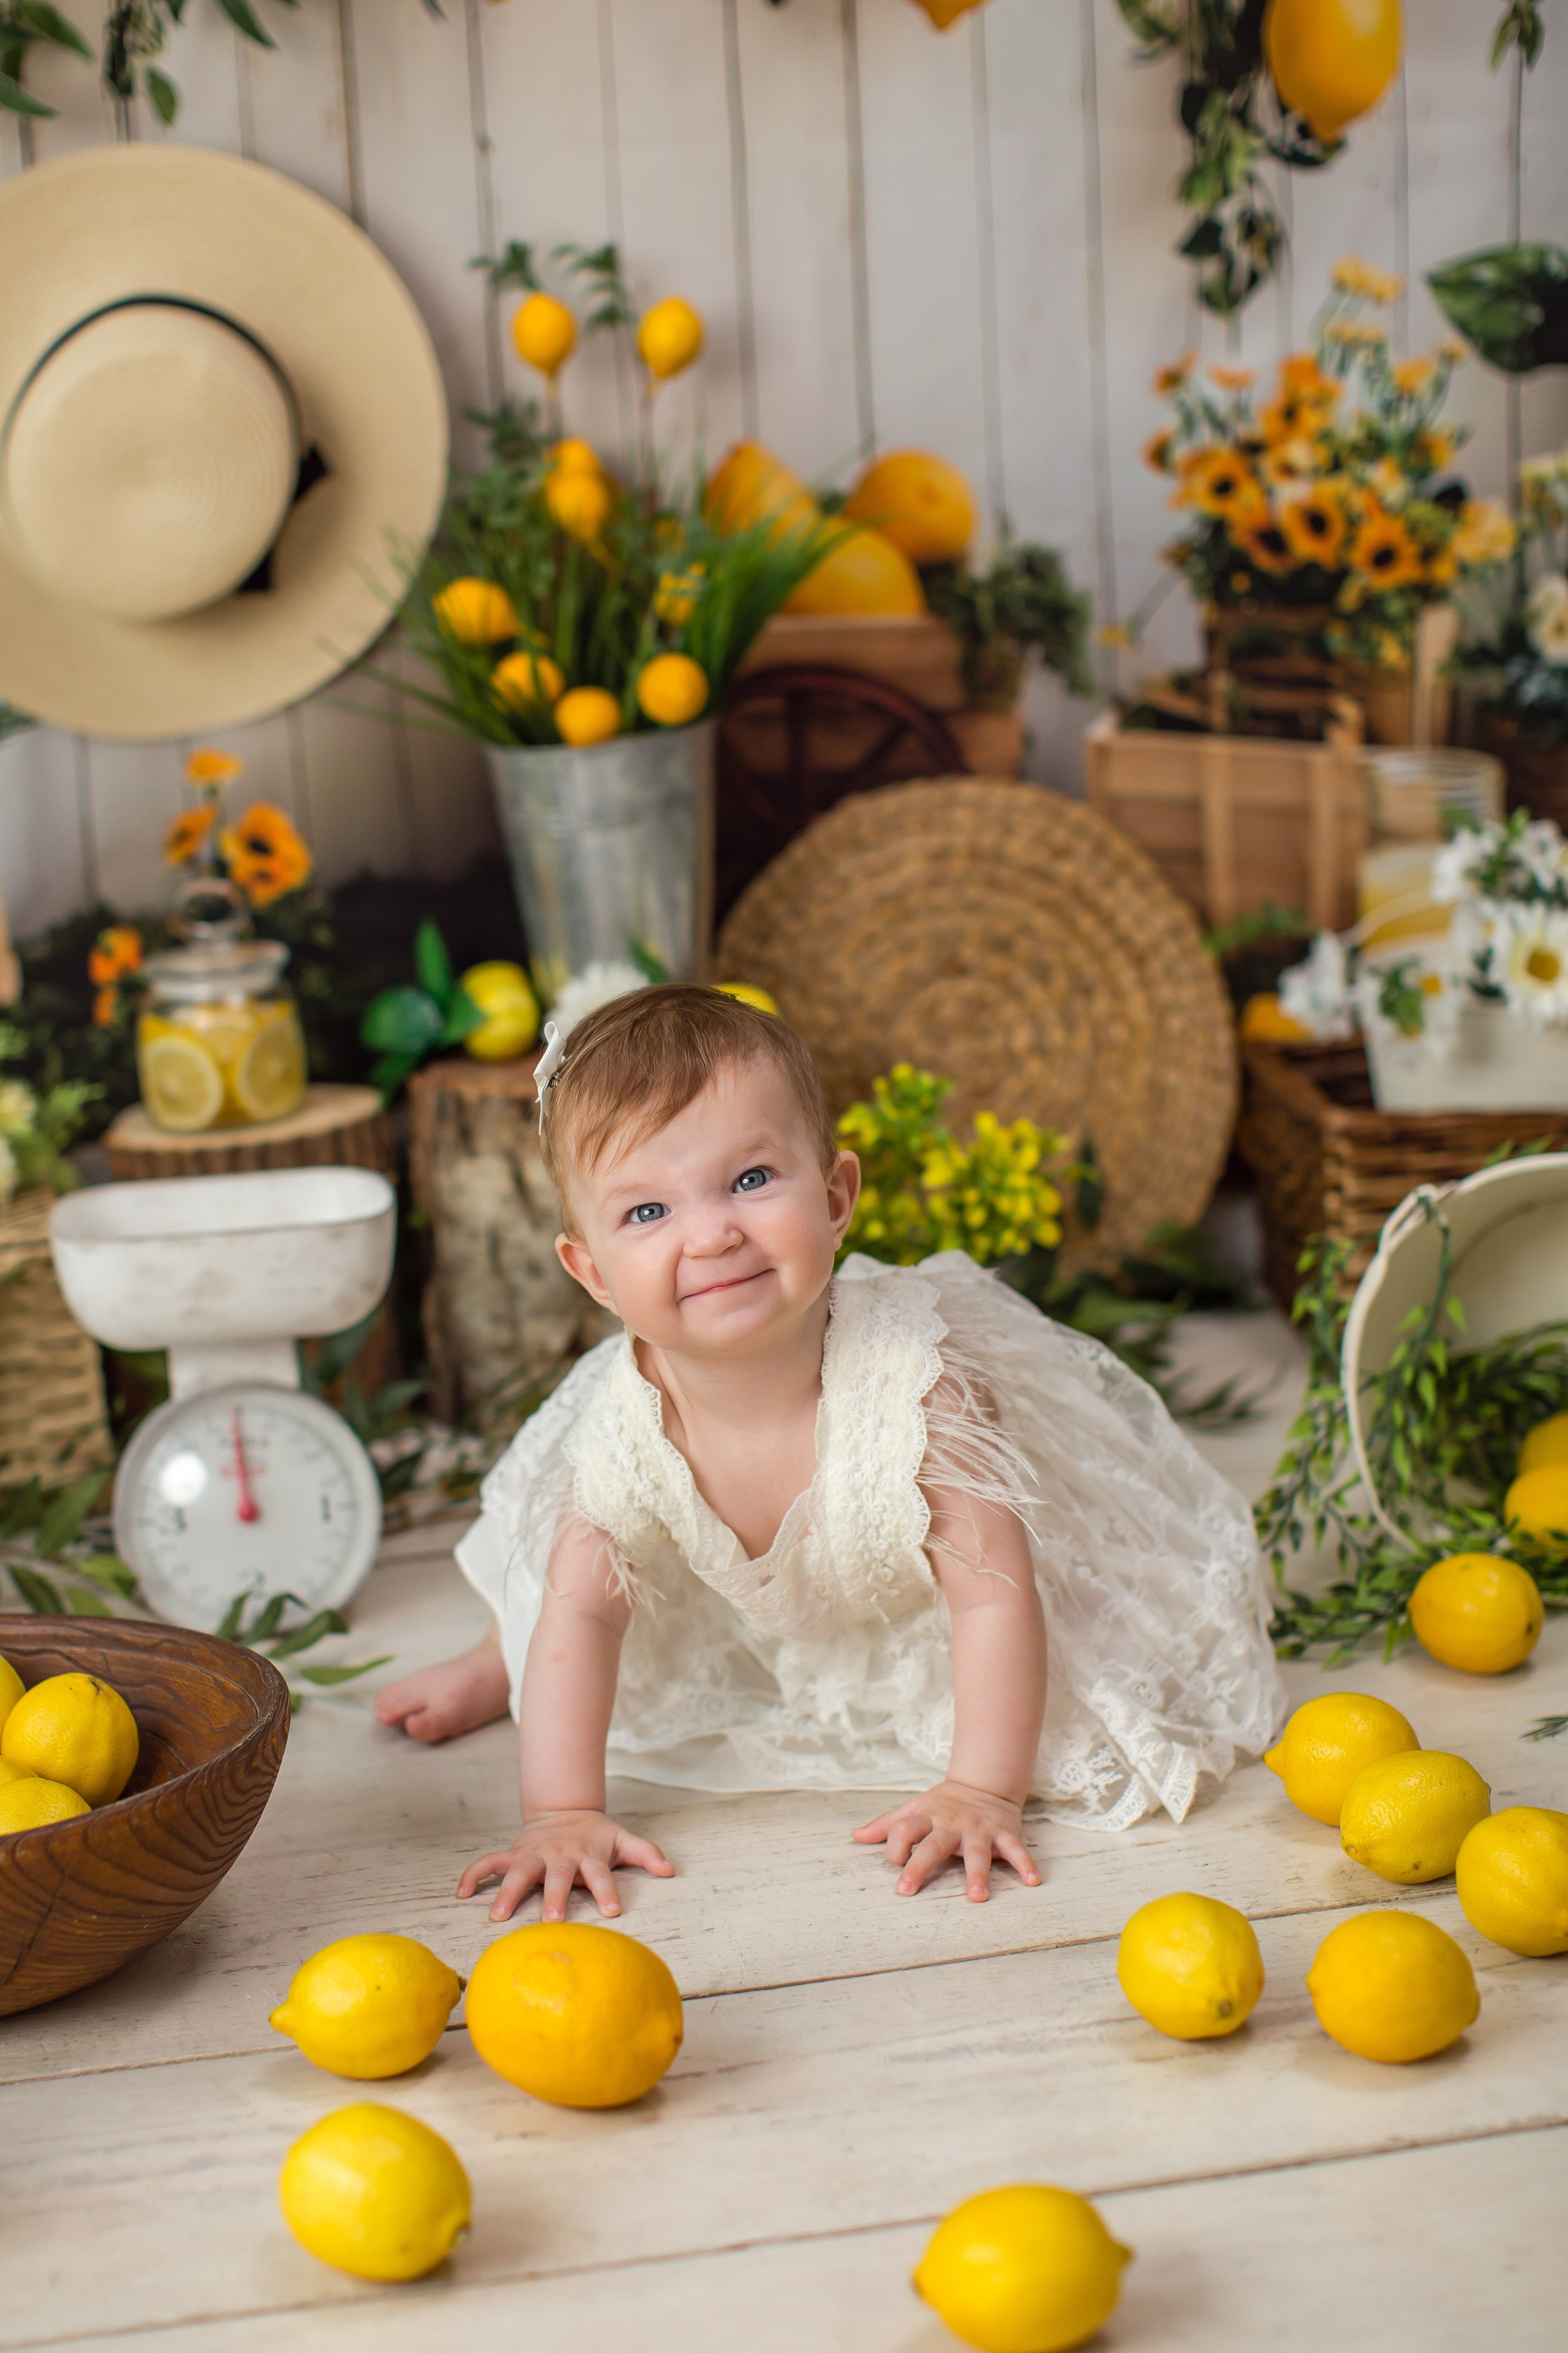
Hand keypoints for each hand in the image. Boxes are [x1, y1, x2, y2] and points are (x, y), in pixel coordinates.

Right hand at [457, 1808, 674, 1922]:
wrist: (564, 1810)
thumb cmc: (596, 1835)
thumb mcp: (623, 1839)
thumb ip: (646, 1853)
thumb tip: (671, 1870)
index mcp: (588, 1856)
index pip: (601, 1874)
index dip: (607, 1891)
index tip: (613, 1911)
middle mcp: (560, 1856)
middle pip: (558, 1877)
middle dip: (556, 1898)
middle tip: (553, 1921)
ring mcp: (534, 1854)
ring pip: (520, 1871)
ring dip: (508, 1892)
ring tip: (498, 1916)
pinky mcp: (514, 1853)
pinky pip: (489, 1862)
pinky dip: (474, 1873)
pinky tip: (461, 1891)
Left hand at [852, 1780, 1040, 1901]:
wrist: (984, 1782)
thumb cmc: (943, 1804)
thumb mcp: (914, 1809)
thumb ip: (887, 1825)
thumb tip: (855, 1836)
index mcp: (927, 1819)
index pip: (904, 1829)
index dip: (895, 1846)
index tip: (894, 1865)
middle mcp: (951, 1825)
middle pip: (932, 1845)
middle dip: (919, 1866)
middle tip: (905, 1889)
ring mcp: (979, 1830)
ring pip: (977, 1852)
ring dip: (977, 1874)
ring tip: (976, 1897)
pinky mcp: (1004, 1833)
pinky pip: (1016, 1850)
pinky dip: (1026, 1864)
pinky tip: (1033, 1881)